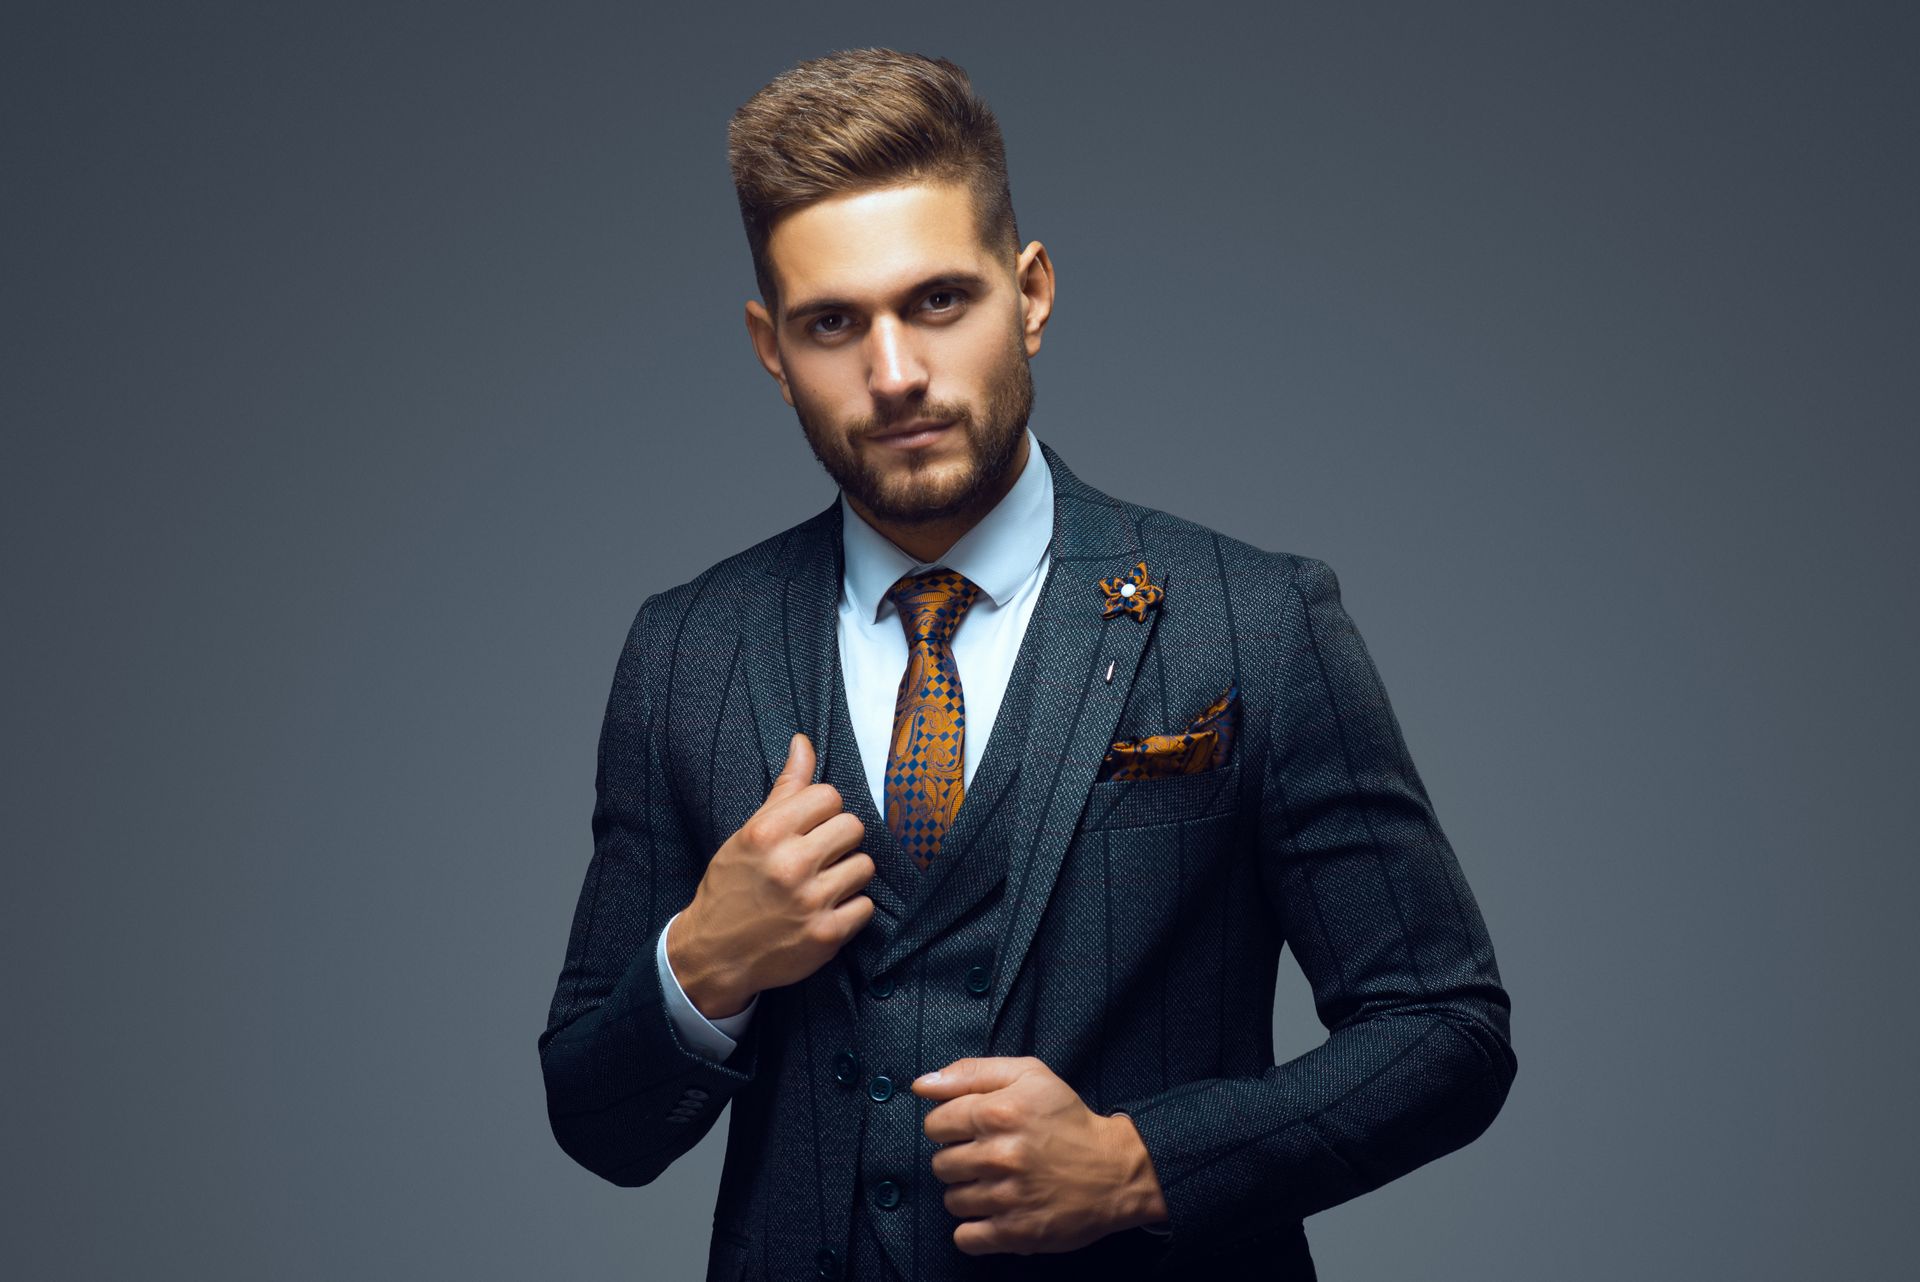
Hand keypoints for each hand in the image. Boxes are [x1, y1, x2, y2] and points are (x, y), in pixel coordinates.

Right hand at [667, 733, 874, 1016]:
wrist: (713, 953)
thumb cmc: (732, 885)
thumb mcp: (749, 833)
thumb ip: (785, 789)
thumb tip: (804, 743)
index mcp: (768, 833)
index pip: (829, 795)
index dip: (822, 811)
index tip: (808, 828)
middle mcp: (790, 864)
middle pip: (853, 827)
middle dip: (839, 840)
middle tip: (818, 857)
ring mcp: (810, 901)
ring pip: (865, 866)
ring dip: (848, 875)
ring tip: (822, 884)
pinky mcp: (826, 934)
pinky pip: (866, 906)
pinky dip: (851, 909)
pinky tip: (826, 911)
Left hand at [911, 1056, 1169, 1254]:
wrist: (1115, 1170)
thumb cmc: (1068, 1119)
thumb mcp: (1028, 1075)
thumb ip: (970, 1072)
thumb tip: (921, 1085)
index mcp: (999, 1111)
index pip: (935, 1124)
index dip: (950, 1126)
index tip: (972, 1130)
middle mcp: (1000, 1154)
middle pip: (940, 1164)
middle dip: (960, 1160)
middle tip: (989, 1157)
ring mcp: (1008, 1197)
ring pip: (952, 1200)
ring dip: (969, 1193)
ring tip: (998, 1184)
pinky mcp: (1016, 1233)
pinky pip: (966, 1238)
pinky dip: (975, 1230)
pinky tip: (996, 1212)